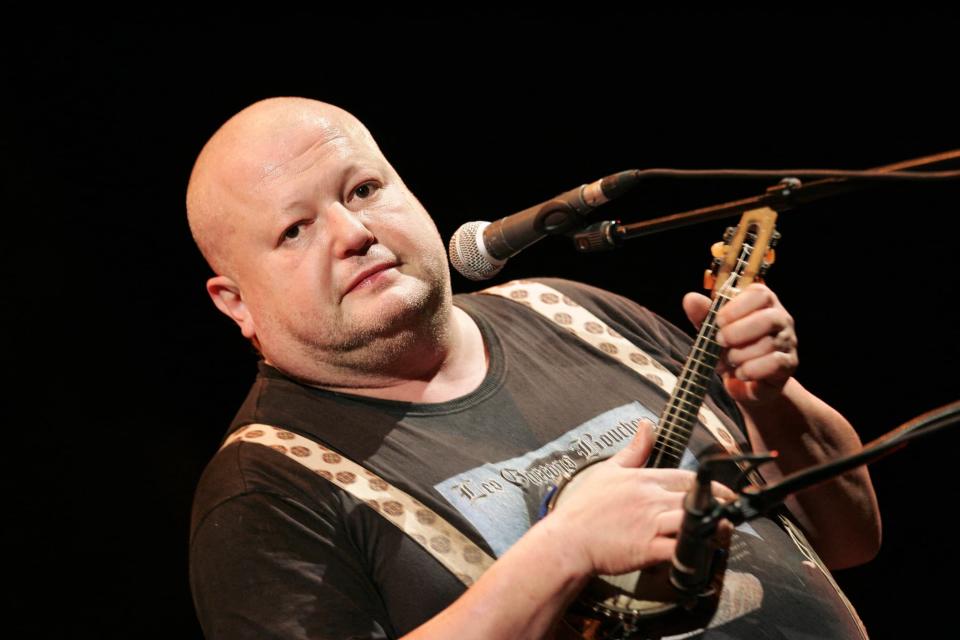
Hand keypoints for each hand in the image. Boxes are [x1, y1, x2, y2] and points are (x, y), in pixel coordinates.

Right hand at [549, 420, 735, 576]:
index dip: (712, 486)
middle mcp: (651, 499)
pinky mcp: (648, 549)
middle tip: (735, 512)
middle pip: (697, 498)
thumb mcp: (608, 471)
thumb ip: (633, 449)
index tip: (726, 493)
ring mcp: (651, 524)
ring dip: (714, 526)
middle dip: (721, 505)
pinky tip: (706, 551)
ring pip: (695, 521)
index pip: (687, 478)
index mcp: (644, 479)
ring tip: (726, 530)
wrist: (568, 540)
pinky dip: (696, 551)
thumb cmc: (584, 509)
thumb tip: (647, 424)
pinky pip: (681, 549)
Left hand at [683, 283, 797, 403]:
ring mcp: (787, 341)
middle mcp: (780, 318)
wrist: (745, 381)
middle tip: (720, 341)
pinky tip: (740, 372)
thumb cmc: (730, 347)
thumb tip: (690, 298)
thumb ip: (703, 314)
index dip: (737, 307)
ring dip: (742, 354)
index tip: (718, 321)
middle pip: (769, 318)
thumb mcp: (713, 330)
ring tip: (729, 360)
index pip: (760, 293)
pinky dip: (753, 369)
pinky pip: (775, 363)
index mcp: (762, 303)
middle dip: (739, 331)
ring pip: (770, 343)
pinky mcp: (788, 363)